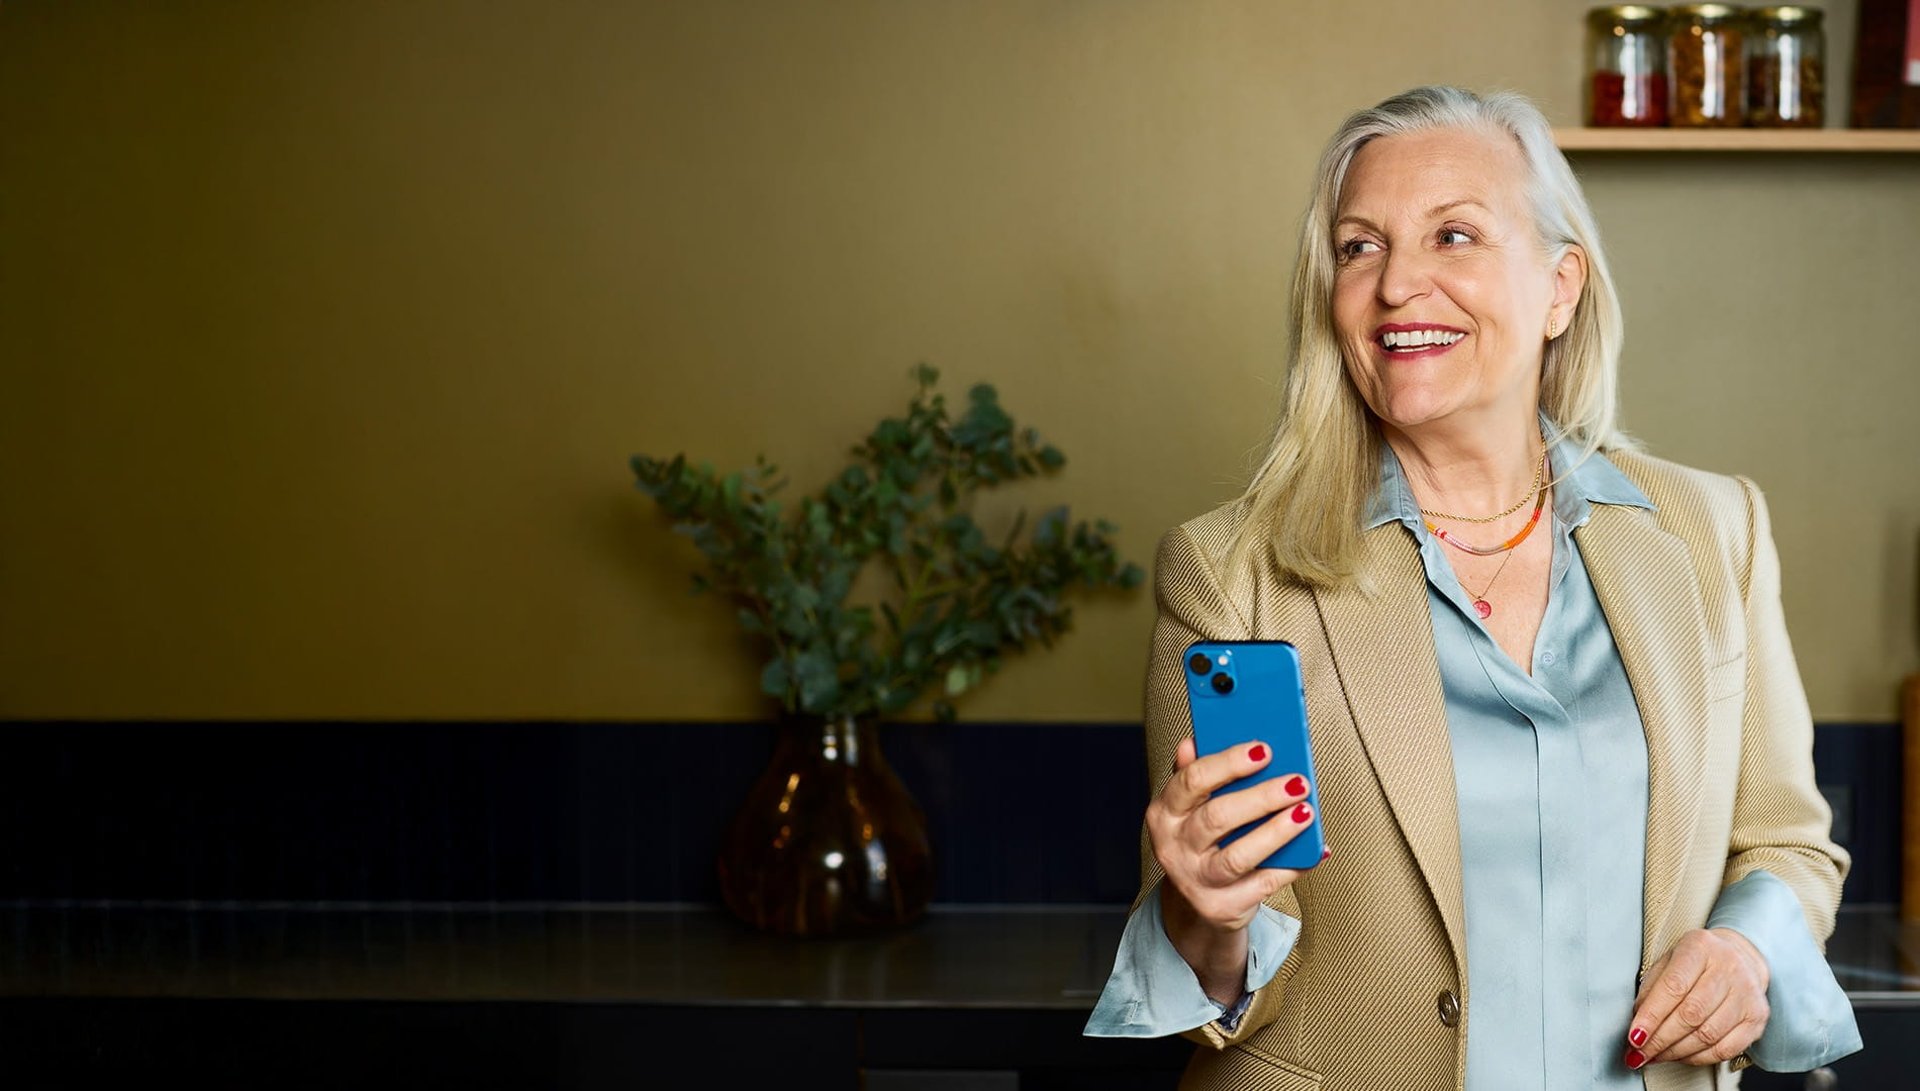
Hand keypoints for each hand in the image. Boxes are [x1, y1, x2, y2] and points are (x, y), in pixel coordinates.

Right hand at [1147, 736, 1317, 935]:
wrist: (1198, 902)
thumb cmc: (1201, 842)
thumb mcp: (1189, 808)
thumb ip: (1193, 775)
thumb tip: (1192, 742)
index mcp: (1164, 814)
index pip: (1192, 781)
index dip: (1229, 763)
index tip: (1264, 750)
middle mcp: (1174, 848)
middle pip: (1218, 818)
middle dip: (1262, 797)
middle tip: (1297, 782)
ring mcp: (1196, 881)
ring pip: (1239, 856)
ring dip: (1277, 833)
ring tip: (1305, 813)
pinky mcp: (1221, 907)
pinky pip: (1262, 884)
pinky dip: (1290, 866)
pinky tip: (1311, 850)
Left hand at [1625, 928, 1770, 1068]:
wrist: (1738, 957)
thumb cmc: (1695, 962)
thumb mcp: (1667, 962)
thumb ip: (1651, 990)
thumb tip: (1638, 1028)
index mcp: (1700, 947)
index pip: (1673, 987)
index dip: (1651, 1016)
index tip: (1634, 1037)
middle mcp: (1729, 968)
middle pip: (1691, 1015)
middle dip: (1660, 1039)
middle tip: (1640, 1053)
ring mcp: (1747, 994)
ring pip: (1707, 1035)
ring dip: (1676, 1052)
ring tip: (1656, 1056)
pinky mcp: (1757, 1017)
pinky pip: (1725, 1048)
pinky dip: (1698, 1058)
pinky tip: (1680, 1056)